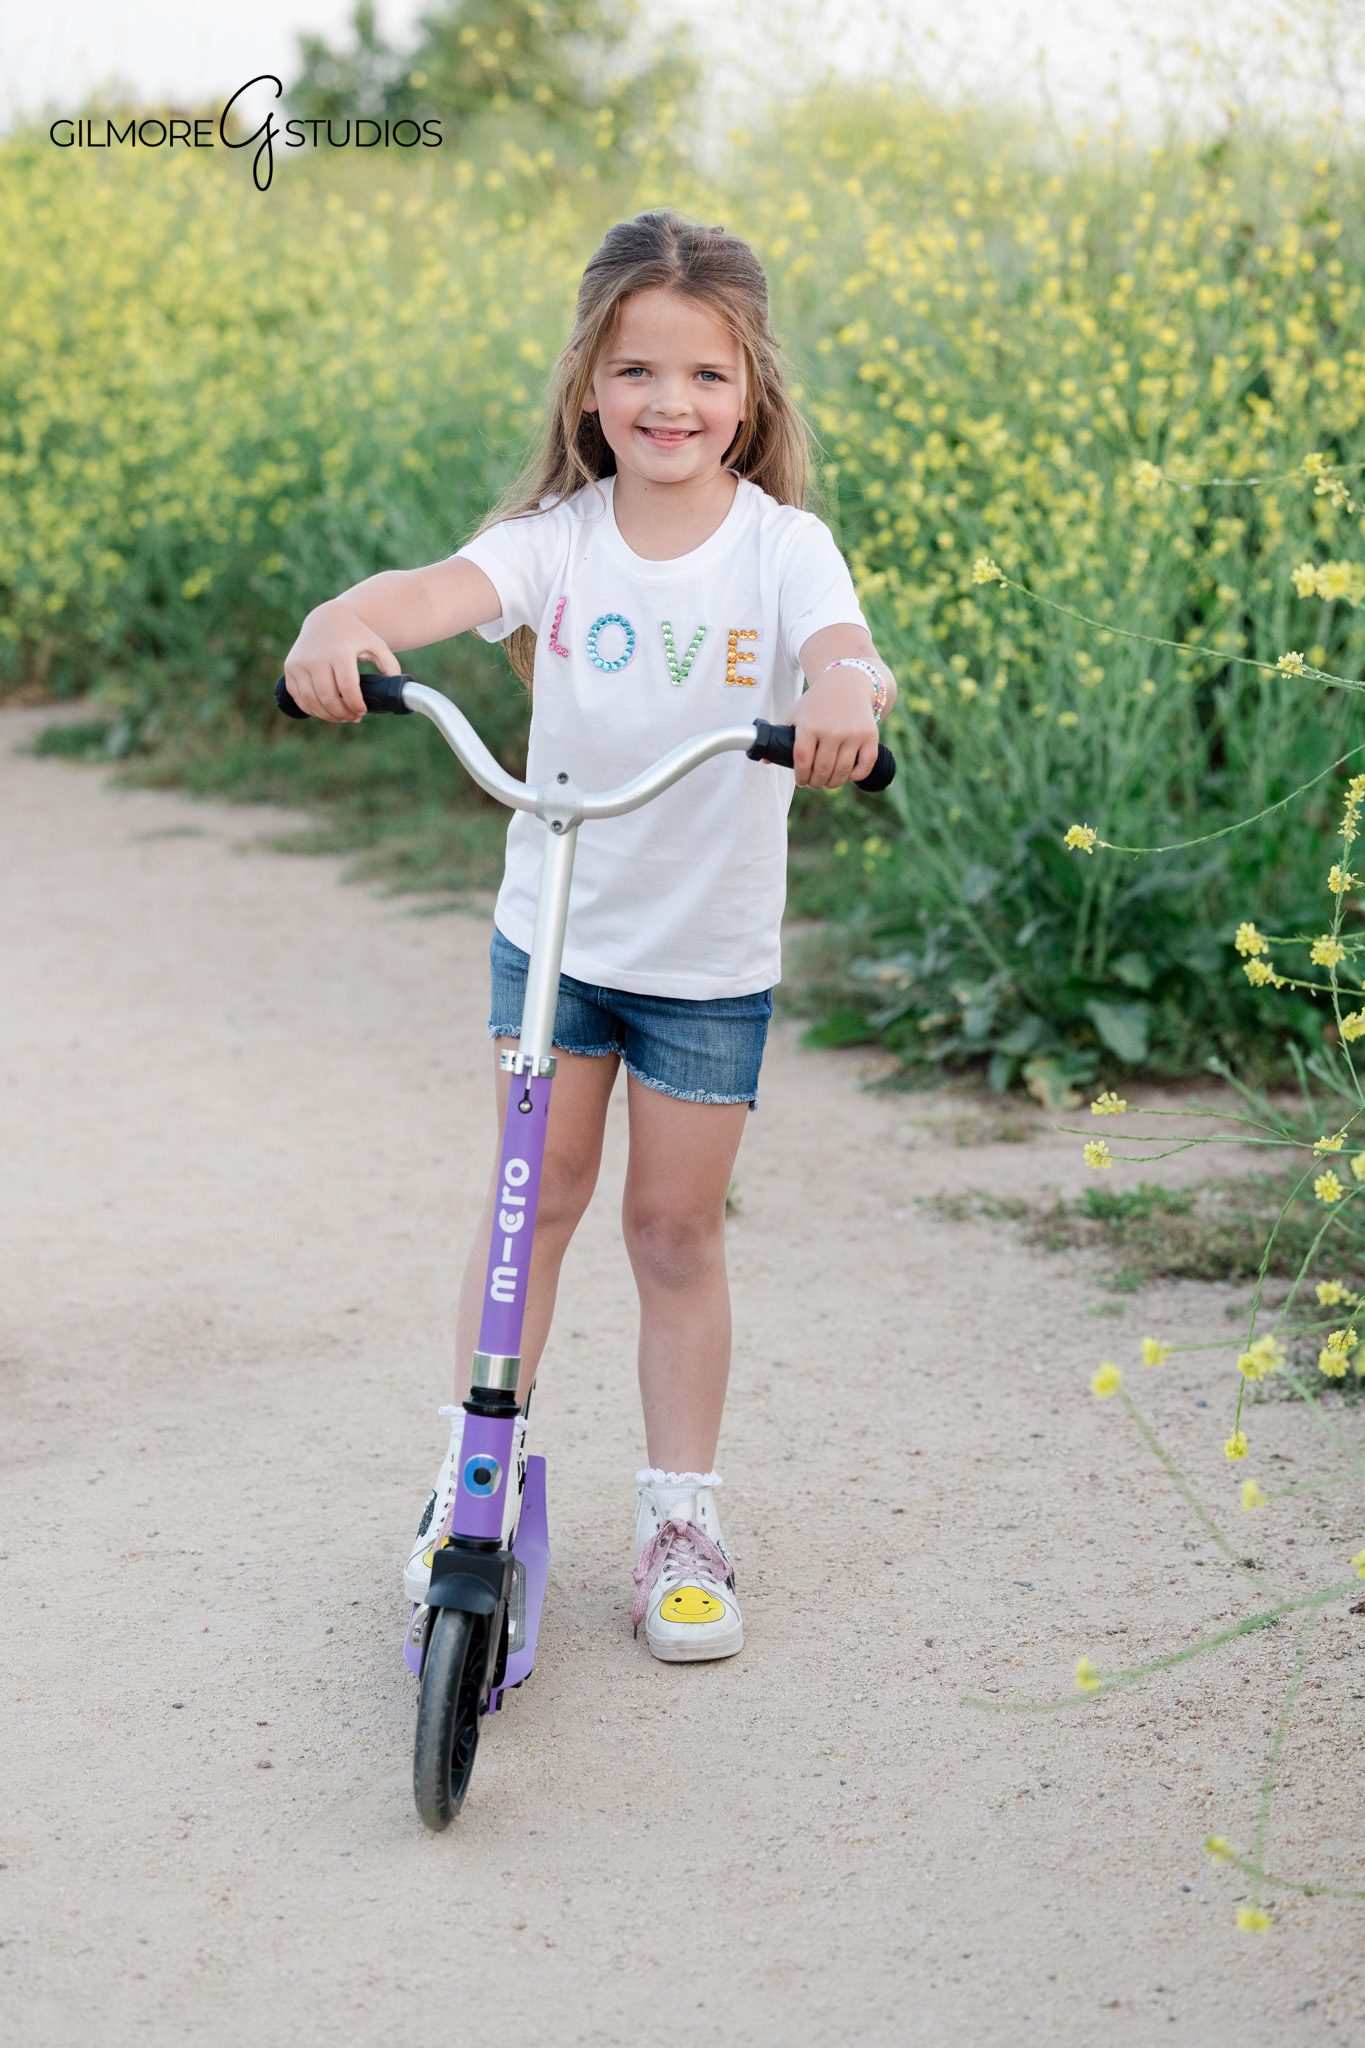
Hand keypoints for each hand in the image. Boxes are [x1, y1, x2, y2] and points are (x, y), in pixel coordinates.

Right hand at [282, 600, 401, 720]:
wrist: (327, 619)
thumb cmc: (356, 636)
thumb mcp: (377, 645)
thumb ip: (390, 666)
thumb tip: (395, 692)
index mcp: (339, 652)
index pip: (347, 687)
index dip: (355, 705)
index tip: (362, 711)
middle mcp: (316, 657)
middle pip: (328, 698)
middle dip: (342, 714)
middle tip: (353, 717)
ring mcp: (300, 663)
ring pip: (312, 701)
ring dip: (327, 715)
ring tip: (341, 716)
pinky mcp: (290, 668)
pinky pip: (299, 697)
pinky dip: (312, 709)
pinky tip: (325, 710)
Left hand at [788, 671, 880, 787]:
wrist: (847, 683)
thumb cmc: (817, 703)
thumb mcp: (795, 714)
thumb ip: (780, 735)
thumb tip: (766, 760)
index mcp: (809, 726)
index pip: (802, 761)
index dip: (801, 777)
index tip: (802, 781)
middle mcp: (831, 730)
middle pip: (822, 770)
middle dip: (816, 782)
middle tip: (814, 782)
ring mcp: (852, 734)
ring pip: (842, 772)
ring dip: (833, 782)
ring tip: (828, 781)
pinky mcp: (870, 735)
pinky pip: (866, 765)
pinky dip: (857, 775)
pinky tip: (849, 774)